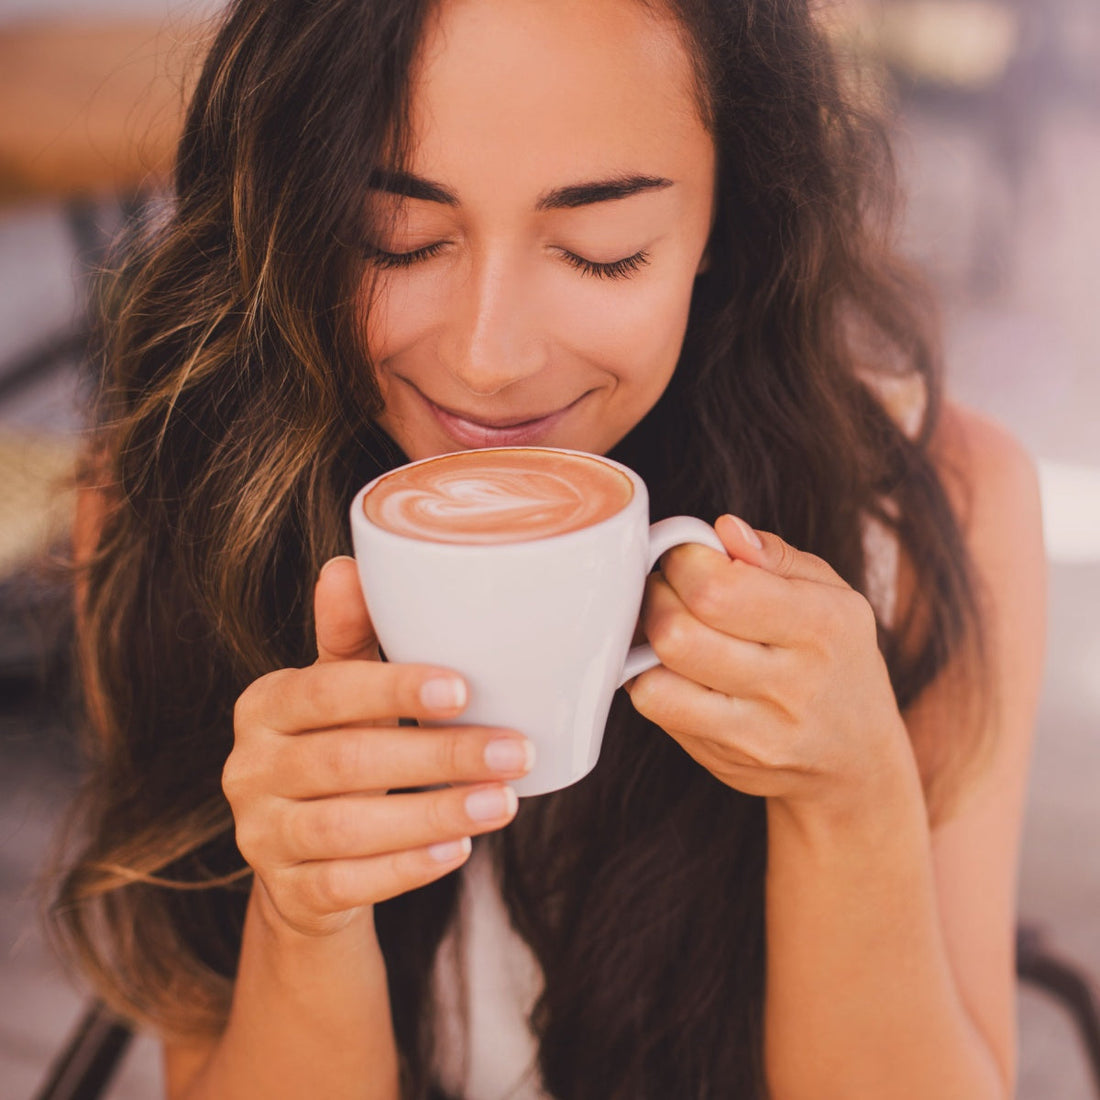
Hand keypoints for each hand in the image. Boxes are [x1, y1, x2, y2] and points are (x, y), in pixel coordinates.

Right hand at [222, 556, 532, 937]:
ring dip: (434, 814)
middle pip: (346, 762)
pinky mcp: (286, 892)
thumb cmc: (339, 749)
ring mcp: (260, 836)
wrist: (304, 860)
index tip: (463, 689)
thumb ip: (349, 637)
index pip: (326, 691)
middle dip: (438, 757)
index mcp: (264, 705)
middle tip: (514, 751)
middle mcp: (248, 769)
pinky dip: (407, 868)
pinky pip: (347, 884)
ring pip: (348, 828)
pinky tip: (458, 849)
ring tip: (503, 801)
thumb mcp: (342, 693)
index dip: (393, 689)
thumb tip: (347, 564)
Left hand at [624, 515, 915, 815]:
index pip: (719, 588)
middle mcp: (791, 682)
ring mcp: (755, 731)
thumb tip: (724, 529)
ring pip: (657, 676)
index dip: (684, 560)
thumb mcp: (832, 595)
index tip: (688, 556)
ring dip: (646, 639)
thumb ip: (776, 556)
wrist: (857, 762)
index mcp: (822, 625)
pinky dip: (648, 677)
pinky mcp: (722, 759)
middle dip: (657, 595)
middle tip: (670, 588)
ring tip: (669, 624)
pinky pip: (656, 707)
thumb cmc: (835, 660)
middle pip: (677, 631)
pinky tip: (671, 666)